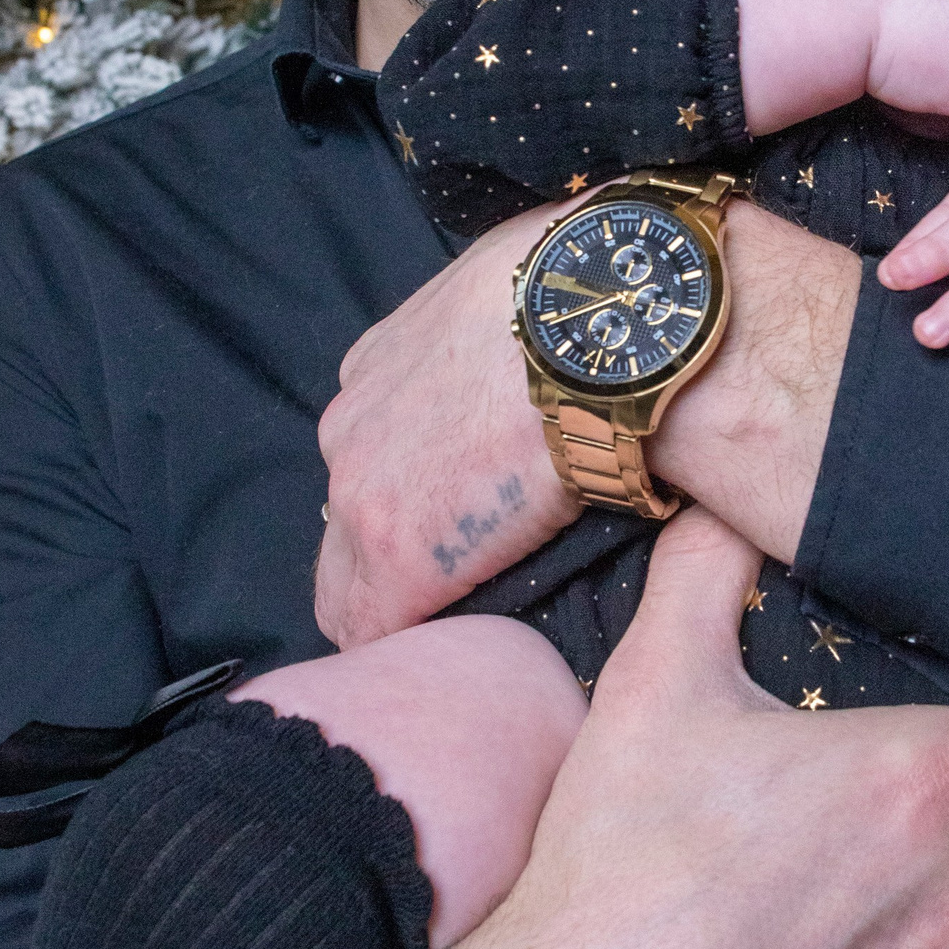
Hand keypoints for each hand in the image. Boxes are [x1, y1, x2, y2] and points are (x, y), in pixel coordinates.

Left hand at [315, 206, 575, 646]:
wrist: (604, 328)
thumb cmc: (582, 297)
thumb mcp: (510, 291)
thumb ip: (491, 335)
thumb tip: (542, 347)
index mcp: (376, 371)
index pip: (369, 461)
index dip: (410, 502)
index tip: (459, 524)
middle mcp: (347, 429)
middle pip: (344, 524)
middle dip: (391, 560)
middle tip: (463, 589)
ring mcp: (360, 493)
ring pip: (348, 582)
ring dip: (402, 604)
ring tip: (465, 627)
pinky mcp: (396, 558)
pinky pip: (374, 629)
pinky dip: (416, 647)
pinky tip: (461, 656)